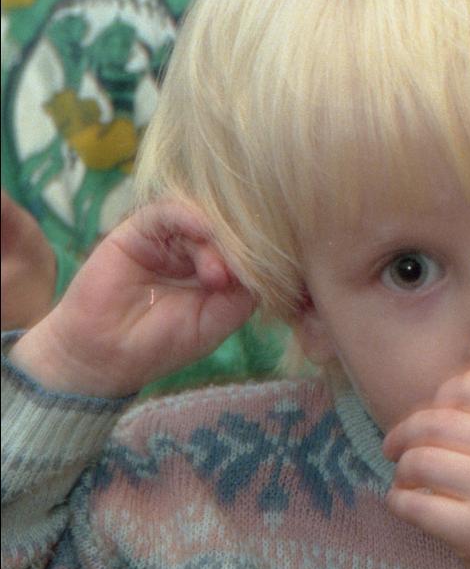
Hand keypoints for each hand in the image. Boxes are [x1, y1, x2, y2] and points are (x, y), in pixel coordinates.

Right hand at [8, 200, 254, 397]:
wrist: (105, 355)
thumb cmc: (158, 345)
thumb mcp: (212, 324)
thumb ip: (241, 297)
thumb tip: (266, 268)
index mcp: (213, 273)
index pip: (243, 251)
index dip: (256, 258)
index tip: (266, 275)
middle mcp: (191, 253)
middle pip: (225, 233)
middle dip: (235, 252)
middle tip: (230, 281)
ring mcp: (166, 241)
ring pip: (200, 222)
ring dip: (213, 242)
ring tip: (214, 274)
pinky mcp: (138, 231)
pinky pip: (165, 213)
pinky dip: (186, 216)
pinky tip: (201, 229)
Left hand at [383, 368, 469, 568]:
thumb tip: (439, 391)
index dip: (443, 396)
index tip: (433, 416)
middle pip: (438, 420)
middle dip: (406, 432)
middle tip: (394, 447)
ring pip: (420, 460)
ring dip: (402, 468)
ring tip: (405, 478)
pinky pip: (413, 503)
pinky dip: (398, 500)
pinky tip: (405, 502)